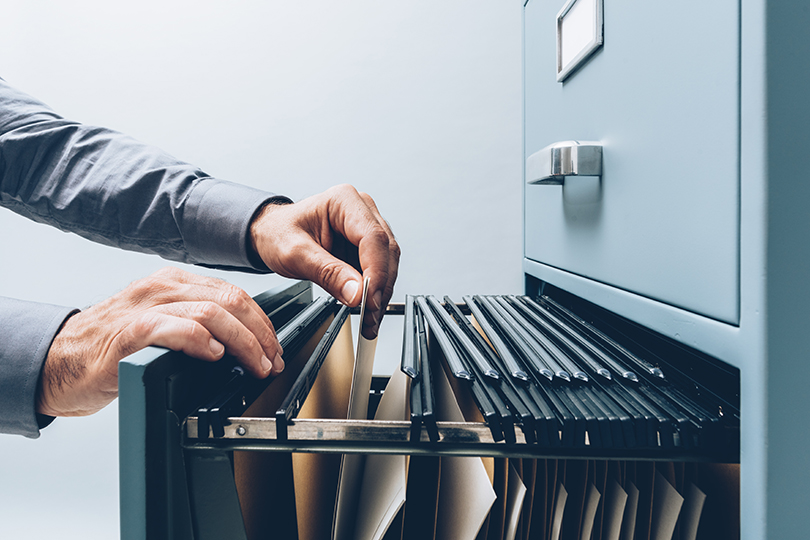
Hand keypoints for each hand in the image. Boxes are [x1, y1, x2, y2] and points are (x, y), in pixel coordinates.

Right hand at [36, 267, 283, 416]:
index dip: (261, 322)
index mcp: (173, 283)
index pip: (233, 293)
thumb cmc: (111, 347)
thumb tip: (241, 342)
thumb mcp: (161, 324)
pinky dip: (202, 341)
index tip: (273, 347)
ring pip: (211, 312)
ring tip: (254, 364)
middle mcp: (162, 287)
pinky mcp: (129, 333)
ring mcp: (145, 307)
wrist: (59, 361)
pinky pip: (175, 328)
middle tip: (271, 360)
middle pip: (230, 300)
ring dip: (242, 341)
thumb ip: (196, 323)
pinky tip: (215, 356)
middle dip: (260, 333)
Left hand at [250, 184, 399, 338]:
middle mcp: (362, 211)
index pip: (373, 238)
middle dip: (380, 288)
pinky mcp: (367, 247)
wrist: (271, 234)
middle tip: (369, 316)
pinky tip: (367, 309)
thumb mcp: (295, 254)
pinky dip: (375, 293)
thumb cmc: (278, 233)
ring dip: (381, 294)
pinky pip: (380, 271)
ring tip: (368, 319)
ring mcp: (367, 228)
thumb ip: (327, 273)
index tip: (369, 299)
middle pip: (386, 251)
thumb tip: (357, 293)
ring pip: (388, 263)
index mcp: (344, 201)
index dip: (376, 271)